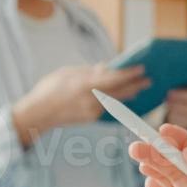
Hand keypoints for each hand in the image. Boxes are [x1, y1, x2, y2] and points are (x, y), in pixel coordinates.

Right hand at [12, 63, 147, 145]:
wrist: (38, 114)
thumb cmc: (49, 89)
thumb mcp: (67, 73)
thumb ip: (88, 71)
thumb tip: (106, 68)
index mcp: (84, 85)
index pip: (112, 78)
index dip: (128, 74)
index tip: (141, 68)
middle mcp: (90, 99)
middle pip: (119, 92)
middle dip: (135, 85)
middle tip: (149, 80)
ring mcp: (92, 111)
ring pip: (115, 100)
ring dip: (128, 94)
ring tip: (140, 88)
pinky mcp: (91, 118)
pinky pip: (107, 107)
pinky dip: (116, 100)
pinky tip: (125, 96)